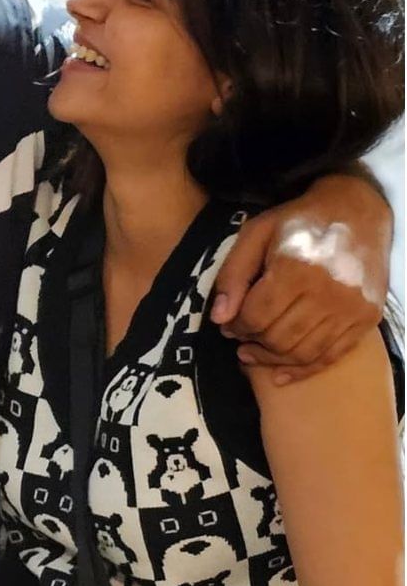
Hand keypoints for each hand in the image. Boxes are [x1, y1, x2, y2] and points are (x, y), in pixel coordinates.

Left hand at [211, 175, 392, 382]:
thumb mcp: (256, 234)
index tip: (227, 325)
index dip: (236, 326)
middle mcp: (327, 292)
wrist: (356, 211)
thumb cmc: (299, 221)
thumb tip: (218, 318)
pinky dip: (302, 371)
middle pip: (278, 337)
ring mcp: (350, 309)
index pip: (256, 315)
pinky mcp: (366, 319)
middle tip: (240, 339)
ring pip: (302, 353)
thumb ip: (234, 274)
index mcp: (296, 267)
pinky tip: (280, 374)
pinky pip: (330, 357)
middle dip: (252, 342)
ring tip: (252, 354)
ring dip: (271, 360)